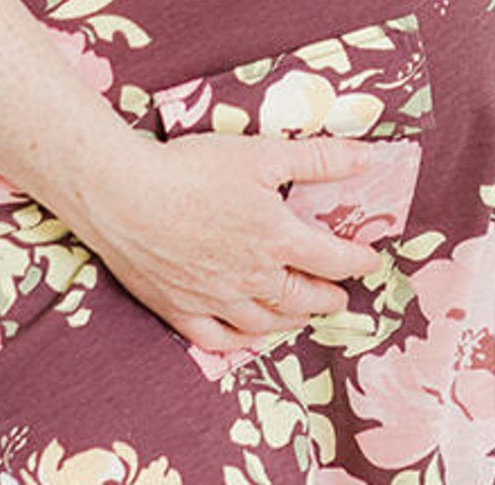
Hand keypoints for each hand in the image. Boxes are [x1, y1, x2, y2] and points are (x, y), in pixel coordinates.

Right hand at [77, 131, 382, 353]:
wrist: (125, 197)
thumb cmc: (192, 170)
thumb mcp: (261, 154)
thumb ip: (317, 159)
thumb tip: (368, 159)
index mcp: (277, 239)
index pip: (332, 259)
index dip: (356, 260)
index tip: (368, 259)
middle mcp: (253, 279)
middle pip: (302, 297)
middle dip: (328, 297)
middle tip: (340, 297)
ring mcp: (216, 300)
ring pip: (266, 322)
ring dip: (293, 319)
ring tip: (302, 314)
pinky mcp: (180, 310)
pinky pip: (219, 339)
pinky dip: (241, 341)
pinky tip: (249, 335)